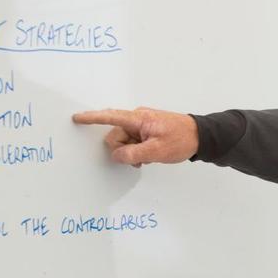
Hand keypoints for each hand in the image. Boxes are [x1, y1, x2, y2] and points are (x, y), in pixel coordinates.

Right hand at [71, 107, 198, 166]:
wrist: (201, 136)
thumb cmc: (181, 140)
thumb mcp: (157, 152)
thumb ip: (133, 154)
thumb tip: (117, 155)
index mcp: (139, 119)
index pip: (111, 117)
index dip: (92, 118)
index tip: (77, 118)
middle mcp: (137, 118)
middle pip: (115, 135)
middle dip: (122, 150)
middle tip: (138, 160)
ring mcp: (141, 124)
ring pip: (124, 141)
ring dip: (130, 152)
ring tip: (146, 159)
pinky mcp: (146, 130)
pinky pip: (132, 141)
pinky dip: (136, 150)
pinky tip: (147, 156)